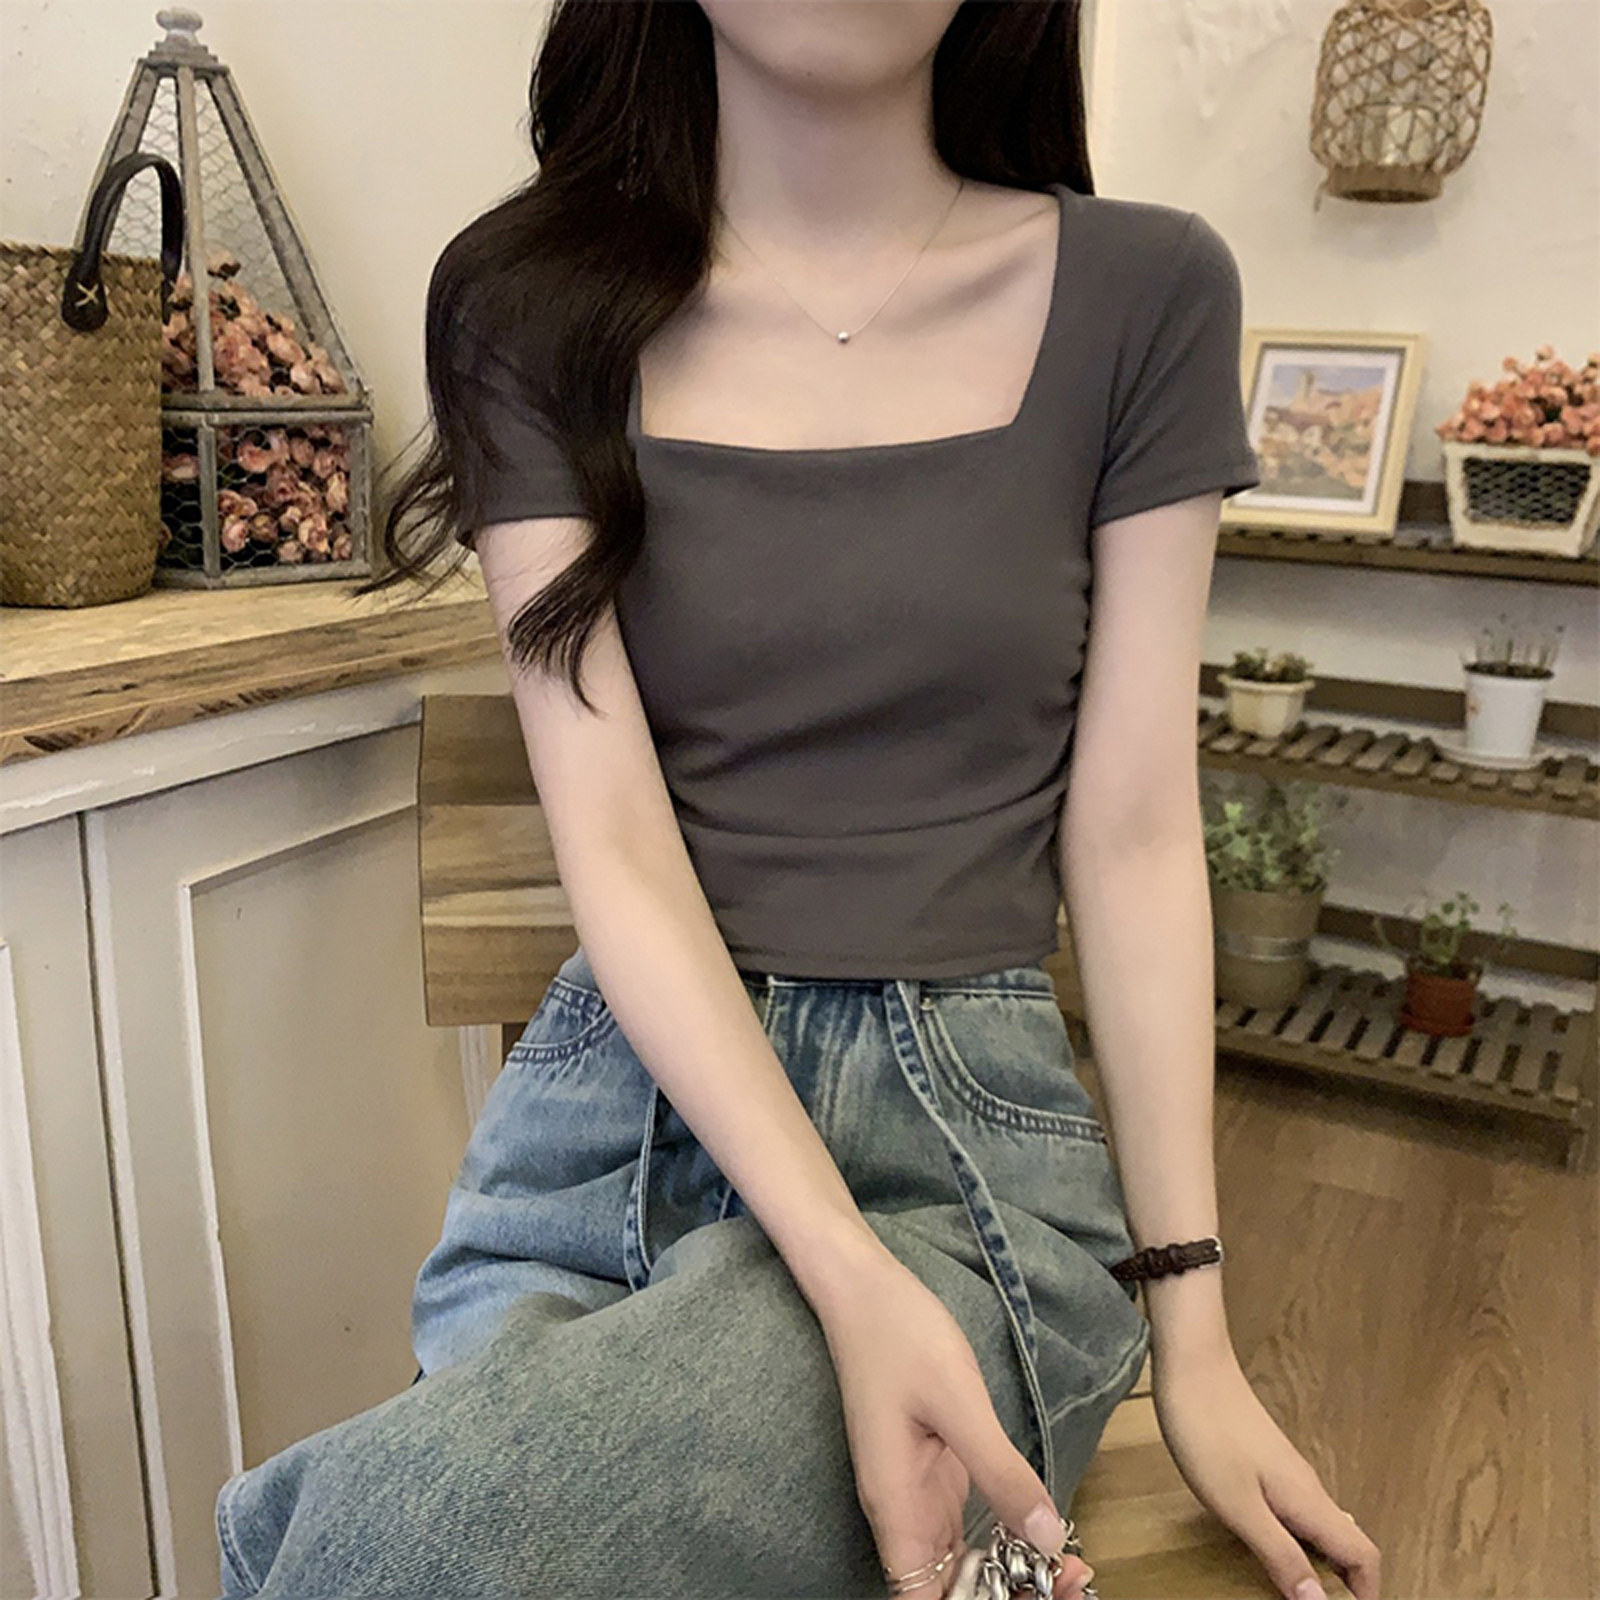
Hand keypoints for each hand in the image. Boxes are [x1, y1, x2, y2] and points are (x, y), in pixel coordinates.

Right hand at [813, 1250, 1094, 1598]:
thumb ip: (1000, 1471)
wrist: (865, 1287)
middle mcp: (903, 1511)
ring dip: (1011, 1575)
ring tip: (1072, 1568)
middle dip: (1008, 1595)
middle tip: (1071, 1580)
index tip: (1035, 1598)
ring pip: (961, 1565)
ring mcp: (916, 1492)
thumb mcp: (958, 1401)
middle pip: (948, 1590)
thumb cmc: (898, 1335)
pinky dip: (1003, 1540)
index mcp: (896, 1506)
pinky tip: (1042, 1534)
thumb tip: (1048, 1538)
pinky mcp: (932, 1471)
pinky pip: (967, 1528)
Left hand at [1151, 1344, 1380, 1599]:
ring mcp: (1286, 1470)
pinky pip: (1295, 1509)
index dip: (1367, 1592)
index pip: (1363, 1554)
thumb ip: (1281, 1555)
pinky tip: (1267, 1541)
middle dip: (1344, 1582)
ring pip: (1320, 1525)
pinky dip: (1295, 1537)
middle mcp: (1307, 1487)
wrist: (1191, 1366)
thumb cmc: (1209, 1434)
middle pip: (1346, 1543)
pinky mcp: (1265, 1460)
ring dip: (1318, 1561)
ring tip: (1293, 1587)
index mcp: (1309, 1501)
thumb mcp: (1240, 1506)